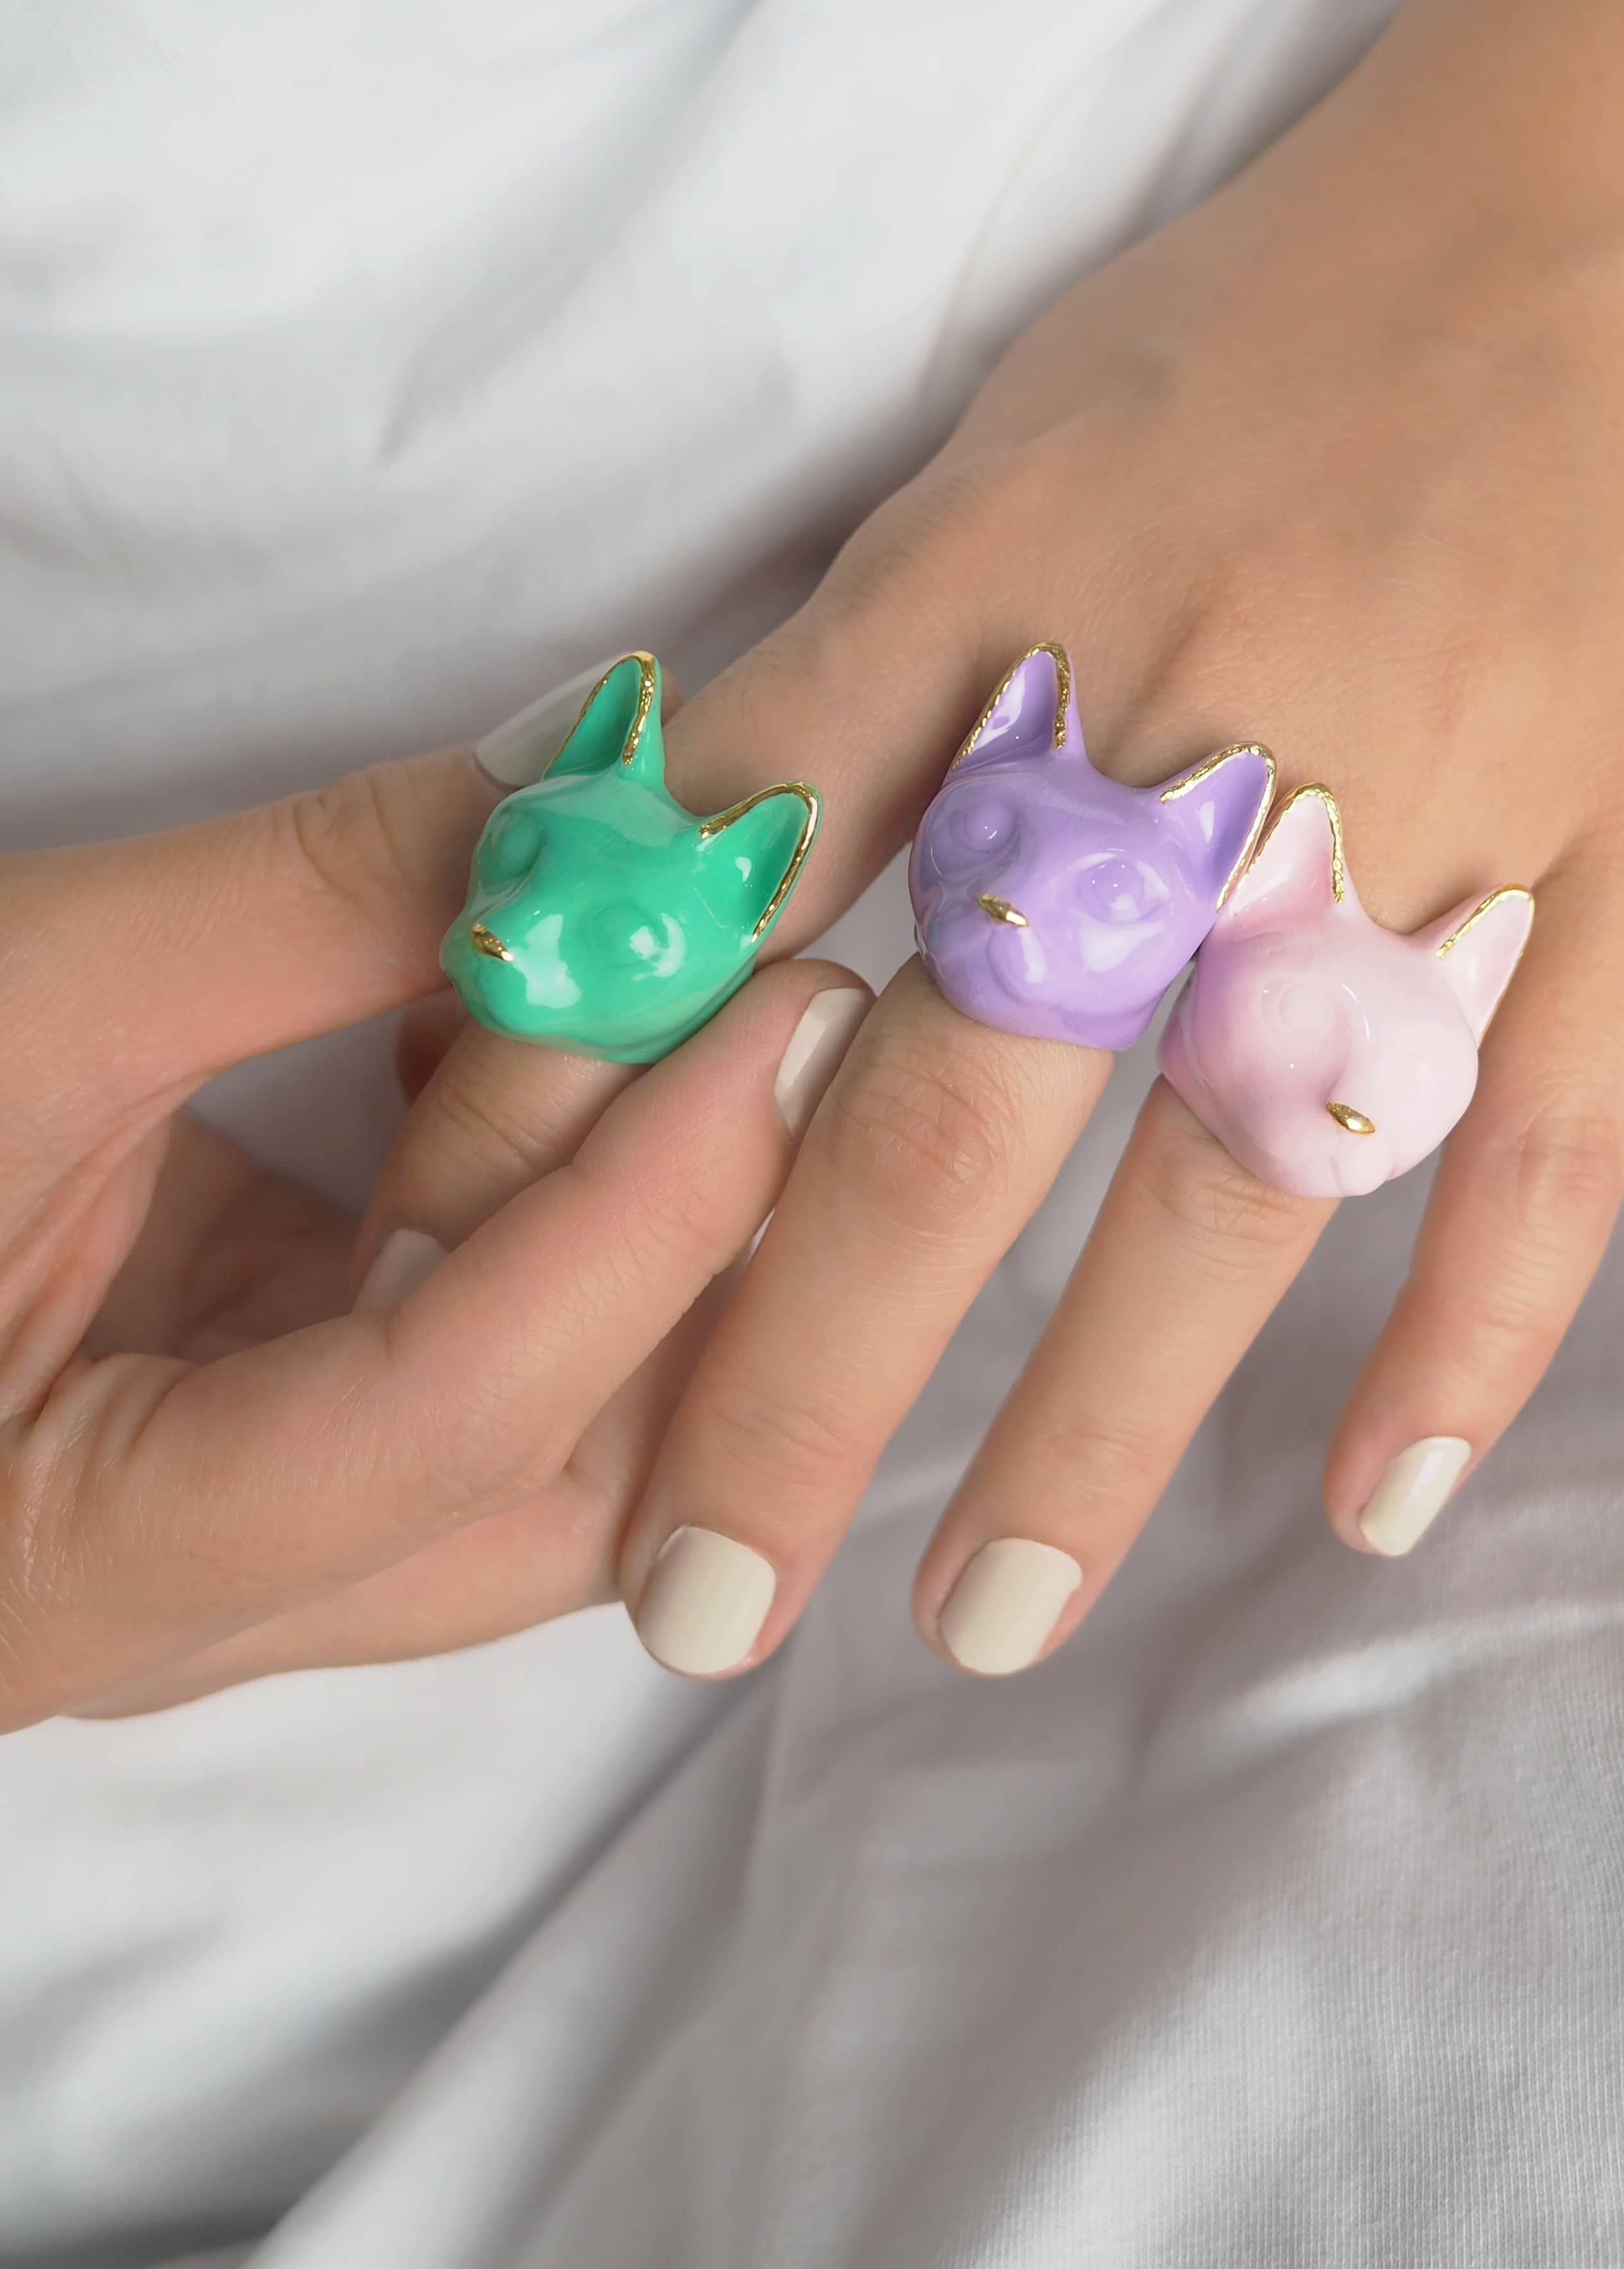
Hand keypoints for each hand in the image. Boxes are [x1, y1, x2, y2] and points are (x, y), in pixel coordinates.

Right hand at [0, 748, 868, 1723]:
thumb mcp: (10, 998)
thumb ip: (303, 899)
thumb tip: (583, 785)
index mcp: (75, 1562)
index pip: (451, 1423)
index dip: (640, 1212)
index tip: (780, 1010)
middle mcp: (180, 1597)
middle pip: (552, 1489)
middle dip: (696, 1256)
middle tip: (786, 1012)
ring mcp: (227, 1519)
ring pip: (537, 1435)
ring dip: (631, 1220)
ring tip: (686, 1001)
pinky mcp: (246, 1419)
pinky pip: (466, 1342)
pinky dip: (535, 1189)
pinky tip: (540, 1032)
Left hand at [392, 56, 1623, 1676]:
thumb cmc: (1304, 289)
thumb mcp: (1023, 418)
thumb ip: (862, 647)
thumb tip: (676, 858)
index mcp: (1010, 585)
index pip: (736, 897)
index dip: (585, 1104)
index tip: (494, 1291)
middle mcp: (1194, 713)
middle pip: (947, 1104)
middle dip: (791, 1372)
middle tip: (688, 1607)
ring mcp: (1440, 794)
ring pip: (1227, 1177)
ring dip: (1092, 1424)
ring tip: (984, 1617)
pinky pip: (1552, 1133)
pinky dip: (1468, 1332)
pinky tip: (1375, 1506)